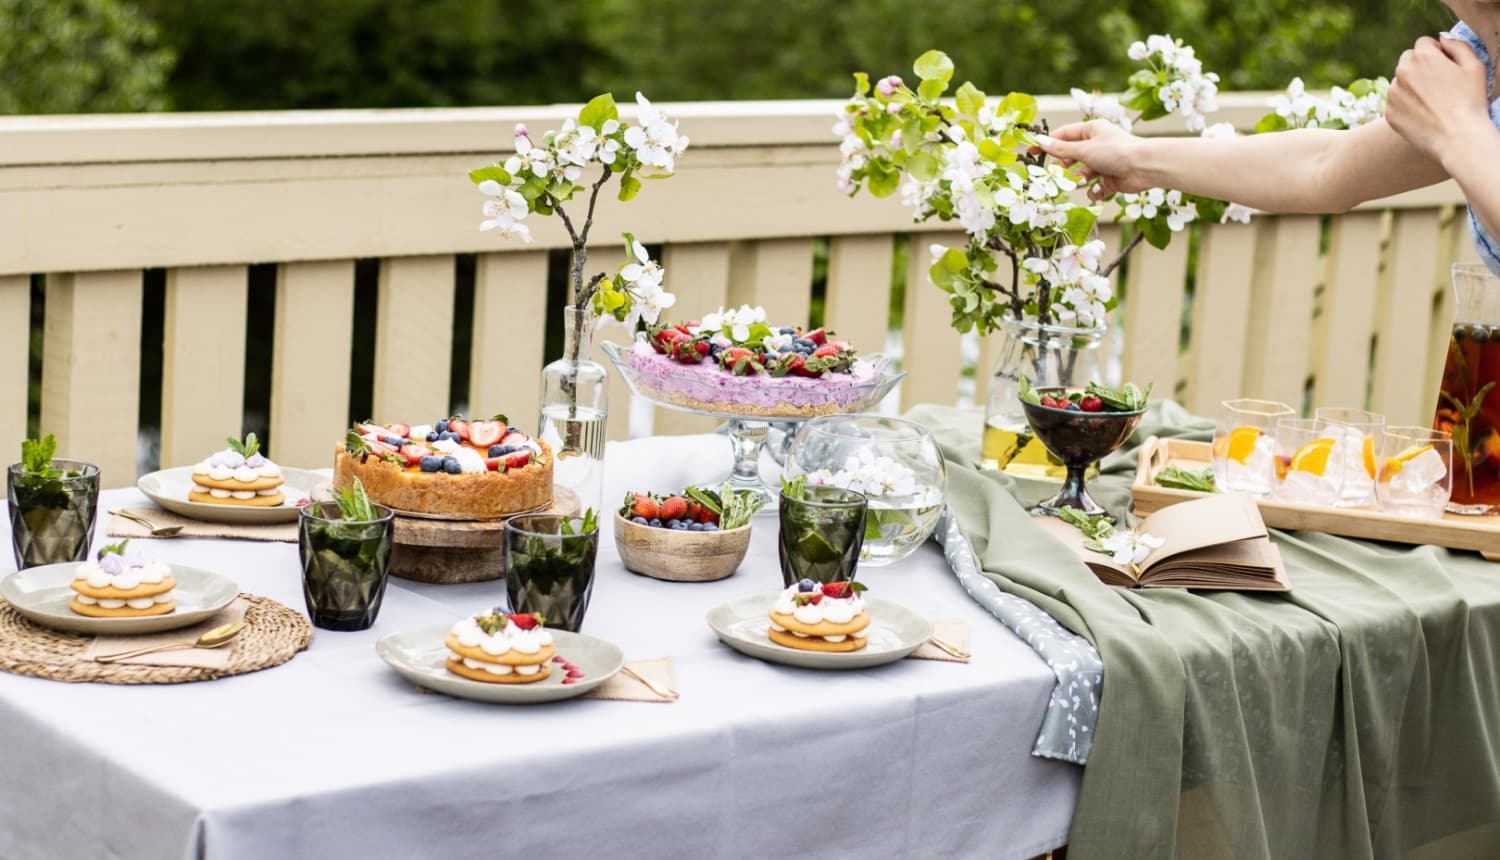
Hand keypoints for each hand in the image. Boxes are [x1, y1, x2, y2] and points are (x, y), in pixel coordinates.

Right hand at [1040, 120, 1151, 199]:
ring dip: (1079, 180)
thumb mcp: (1084, 149)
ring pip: (1082, 174)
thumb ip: (1061, 149)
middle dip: (1065, 166)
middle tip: (1057, 173)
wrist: (1145, 168)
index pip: (1063, 135)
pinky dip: (1095, 190)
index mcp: (1092, 130)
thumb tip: (1040, 142)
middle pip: (1072, 156)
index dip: (1047, 144)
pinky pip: (1095, 187)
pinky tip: (1099, 189)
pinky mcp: (1111, 180)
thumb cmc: (1116, 152)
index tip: (1031, 152)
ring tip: (1081, 182)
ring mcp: (1104, 163)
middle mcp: (1098, 145)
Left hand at [1387, 35, 1491, 161]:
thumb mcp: (1474, 66)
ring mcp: (1393, 94)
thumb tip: (1441, 38)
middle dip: (1420, 67)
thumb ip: (1457, 45)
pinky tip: (1424, 114)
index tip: (1446, 67)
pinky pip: (1396, 103)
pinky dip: (1406, 106)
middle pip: (1408, 61)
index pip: (1423, 44)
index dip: (1436, 53)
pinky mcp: (1389, 113)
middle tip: (1438, 84)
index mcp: (1423, 57)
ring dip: (1412, 86)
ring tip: (1433, 102)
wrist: (1458, 137)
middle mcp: (1402, 72)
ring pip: (1400, 82)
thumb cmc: (1471, 101)